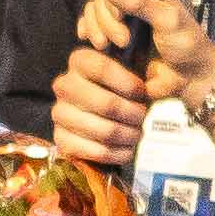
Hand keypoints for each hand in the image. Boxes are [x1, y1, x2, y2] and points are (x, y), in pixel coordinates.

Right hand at [48, 40, 155, 167]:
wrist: (107, 117)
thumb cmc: (124, 91)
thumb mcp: (138, 74)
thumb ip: (152, 75)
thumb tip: (154, 89)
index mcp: (80, 62)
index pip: (103, 69)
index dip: (129, 84)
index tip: (143, 93)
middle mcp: (64, 85)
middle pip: (106, 104)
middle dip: (133, 114)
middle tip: (144, 118)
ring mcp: (59, 113)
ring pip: (104, 130)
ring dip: (128, 135)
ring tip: (138, 134)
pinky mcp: (61, 139)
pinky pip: (96, 151)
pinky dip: (118, 154)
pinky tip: (128, 150)